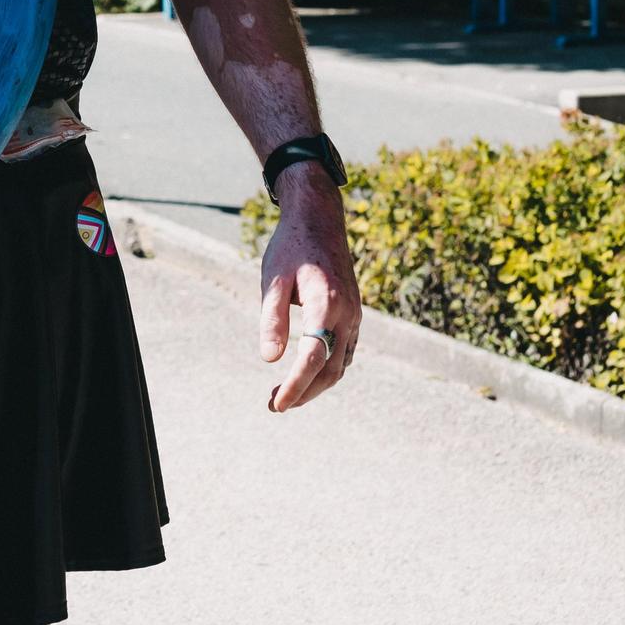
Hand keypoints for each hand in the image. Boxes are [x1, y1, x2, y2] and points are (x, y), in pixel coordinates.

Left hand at [258, 165, 361, 412]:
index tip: (277, 403)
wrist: (319, 220)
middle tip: (274, 404)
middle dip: (304, 393)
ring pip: (340, 364)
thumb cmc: (291, 248)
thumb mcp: (273, 280)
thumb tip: (270, 358)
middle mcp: (347, 313)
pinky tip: (306, 374)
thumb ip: (273, 320)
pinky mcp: (354, 315)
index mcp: (326, 303)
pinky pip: (346, 352)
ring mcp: (354, 316)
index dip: (295, 385)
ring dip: (315, 385)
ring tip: (285, 395)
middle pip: (330, 369)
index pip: (312, 357)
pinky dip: (328, 370)